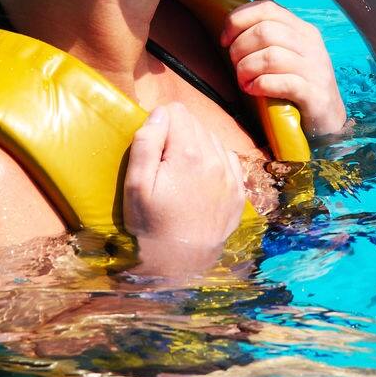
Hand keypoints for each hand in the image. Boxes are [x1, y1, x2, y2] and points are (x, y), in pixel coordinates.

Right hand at [122, 103, 247, 282]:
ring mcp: (232, 177)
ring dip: (195, 147)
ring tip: (179, 174)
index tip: (152, 149)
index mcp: (190, 154)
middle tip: (162, 164)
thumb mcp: (136, 186)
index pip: (176, 111)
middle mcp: (217, 160)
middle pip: (195, 123)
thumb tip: (159, 113)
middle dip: (177, 135)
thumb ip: (146, 143)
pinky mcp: (239, 193)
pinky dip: (213, 162)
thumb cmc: (151, 226)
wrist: (179, 265)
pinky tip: (198, 180)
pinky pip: (228, 160)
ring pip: (212, 140)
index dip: (159, 125)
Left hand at [220, 0, 348, 138]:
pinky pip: (282, 83)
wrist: (329, 121)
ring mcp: (315, 70)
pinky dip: (260, 85)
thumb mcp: (292, 50)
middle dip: (239, 47)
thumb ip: (275, 25)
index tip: (224, 40)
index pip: (267, 8)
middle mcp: (312, 45)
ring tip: (242, 80)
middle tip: (234, 65)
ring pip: (271, 56)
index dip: (238, 20)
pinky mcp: (314, 95)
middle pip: (265, 31)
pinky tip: (253, 90)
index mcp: (303, 30)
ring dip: (246, 68)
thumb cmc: (301, 84)